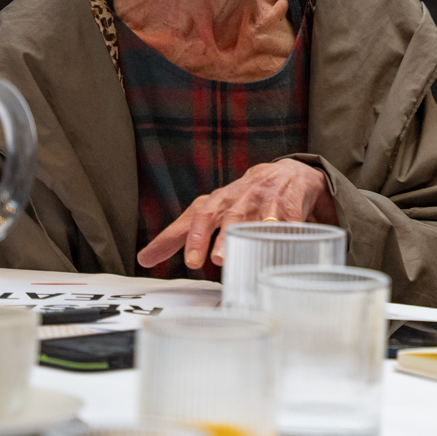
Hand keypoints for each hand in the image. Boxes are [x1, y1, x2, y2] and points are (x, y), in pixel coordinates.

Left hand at [137, 157, 336, 270]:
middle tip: (217, 258)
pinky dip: (290, 228)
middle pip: (231, 216)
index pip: (202, 216)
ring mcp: (268, 199)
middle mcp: (241, 197)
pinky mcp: (292, 203)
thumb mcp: (208, 211)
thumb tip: (144, 258)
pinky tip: (289, 239)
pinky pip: (291, 216)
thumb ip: (178, 234)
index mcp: (218, 200)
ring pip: (260, 216)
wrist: (285, 174)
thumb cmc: (240, 199)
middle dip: (225, 236)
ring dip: (254, 231)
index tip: (192, 261)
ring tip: (251, 249)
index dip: (197, 237)